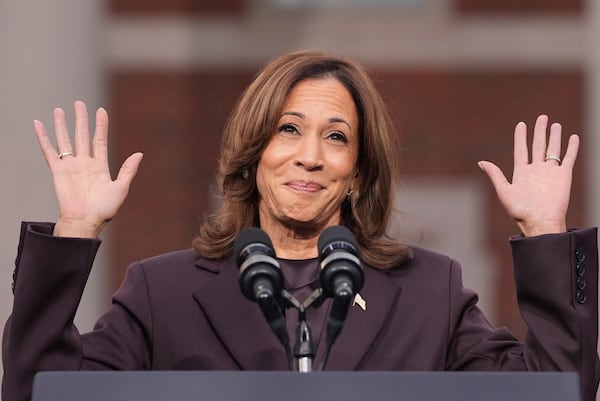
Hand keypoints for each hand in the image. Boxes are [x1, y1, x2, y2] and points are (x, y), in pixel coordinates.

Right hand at [34, 100, 142, 237]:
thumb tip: (140, 153)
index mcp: (100, 167)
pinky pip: (49, 151)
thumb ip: (129, 170)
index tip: (101, 110)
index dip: (100, 125)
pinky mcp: (58, 171)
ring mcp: (70, 166)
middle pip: (82, 136)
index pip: (100, 140)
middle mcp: (84, 164)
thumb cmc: (104, 210)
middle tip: (79, 103)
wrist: (85, 222)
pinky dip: (43, 138)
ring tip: (60, 109)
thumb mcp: (121, 188)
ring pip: (65, 140)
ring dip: (62, 125)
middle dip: (81, 119)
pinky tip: (38, 125)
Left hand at [478, 115, 578, 236]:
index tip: (521, 124)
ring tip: (554, 124)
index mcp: (521, 173)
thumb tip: (481, 162)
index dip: (520, 137)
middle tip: (542, 118)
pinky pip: (568, 158)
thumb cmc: (520, 211)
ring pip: (553, 149)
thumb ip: (495, 175)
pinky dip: (571, 148)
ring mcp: (550, 172)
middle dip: (539, 132)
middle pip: (538, 146)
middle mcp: (536, 170)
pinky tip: (573, 137)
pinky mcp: (564, 176)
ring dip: (554, 137)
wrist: (540, 221)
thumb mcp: (504, 191)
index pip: (521, 149)